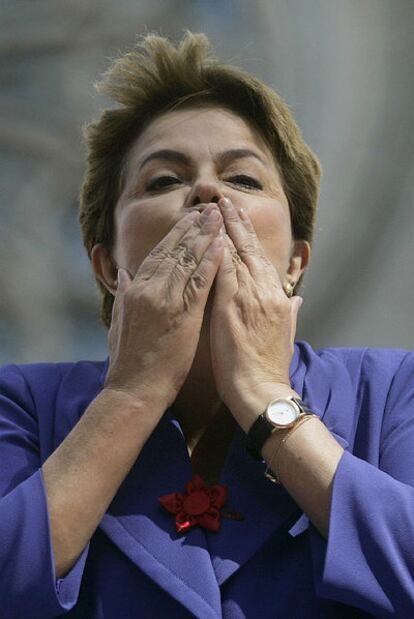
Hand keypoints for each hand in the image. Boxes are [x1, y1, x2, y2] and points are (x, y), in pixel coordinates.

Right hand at [105, 206, 223, 410]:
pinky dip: (212, 263)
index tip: (191, 219)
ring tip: (219, 217)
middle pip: (175, 251)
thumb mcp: (117, 321)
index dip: (176, 234)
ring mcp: (166, 301)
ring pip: (189, 260)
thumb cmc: (127, 361)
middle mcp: (149, 289)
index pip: (159, 254)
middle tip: (210, 209)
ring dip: (205, 237)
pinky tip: (222, 246)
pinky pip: (200, 283)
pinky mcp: (183, 315)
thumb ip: (122, 293)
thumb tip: (124, 272)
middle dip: (194, 227)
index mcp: (135, 290)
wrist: (135, 389)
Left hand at [210, 198, 301, 429]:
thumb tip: (295, 299)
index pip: (260, 259)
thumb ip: (290, 312)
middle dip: (237, 223)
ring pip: (237, 254)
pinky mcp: (233, 305)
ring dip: (225, 229)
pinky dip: (217, 251)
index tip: (239, 219)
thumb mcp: (286, 335)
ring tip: (215, 207)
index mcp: (276, 298)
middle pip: (250, 249)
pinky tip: (208, 235)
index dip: (249, 237)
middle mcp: (266, 291)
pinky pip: (224, 270)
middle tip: (225, 200)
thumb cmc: (270, 367)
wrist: (262, 389)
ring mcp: (250, 296)